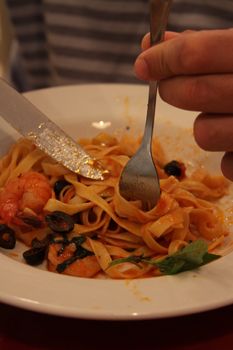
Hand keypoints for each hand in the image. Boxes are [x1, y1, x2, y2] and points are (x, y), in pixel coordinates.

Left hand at [134, 29, 232, 179]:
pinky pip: (225, 162)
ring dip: (206, 123)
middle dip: (172, 89)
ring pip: (203, 133)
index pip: (196, 53)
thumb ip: (202, 47)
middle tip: (171, 86)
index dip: (162, 57)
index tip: (143, 62)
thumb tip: (151, 43)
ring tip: (226, 114)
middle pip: (192, 93)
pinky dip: (227, 151)